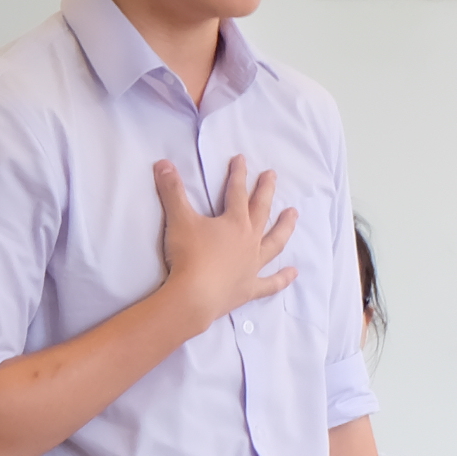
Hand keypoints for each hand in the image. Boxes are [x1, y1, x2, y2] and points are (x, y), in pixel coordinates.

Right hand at [153, 155, 300, 334]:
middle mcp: (249, 240)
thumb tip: (163, 164)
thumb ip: (172, 191)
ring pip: (274, 242)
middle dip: (265, 191)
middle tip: (272, 176)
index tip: (240, 159)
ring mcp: (252, 265)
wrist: (194, 296)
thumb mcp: (178, 219)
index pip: (237, 192)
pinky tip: (293, 273)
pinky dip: (282, 278)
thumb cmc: (189, 256)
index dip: (238, 174)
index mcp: (234, 222)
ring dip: (284, 228)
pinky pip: (270, 283)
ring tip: (293, 215)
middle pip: (261, 211)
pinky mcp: (249, 287)